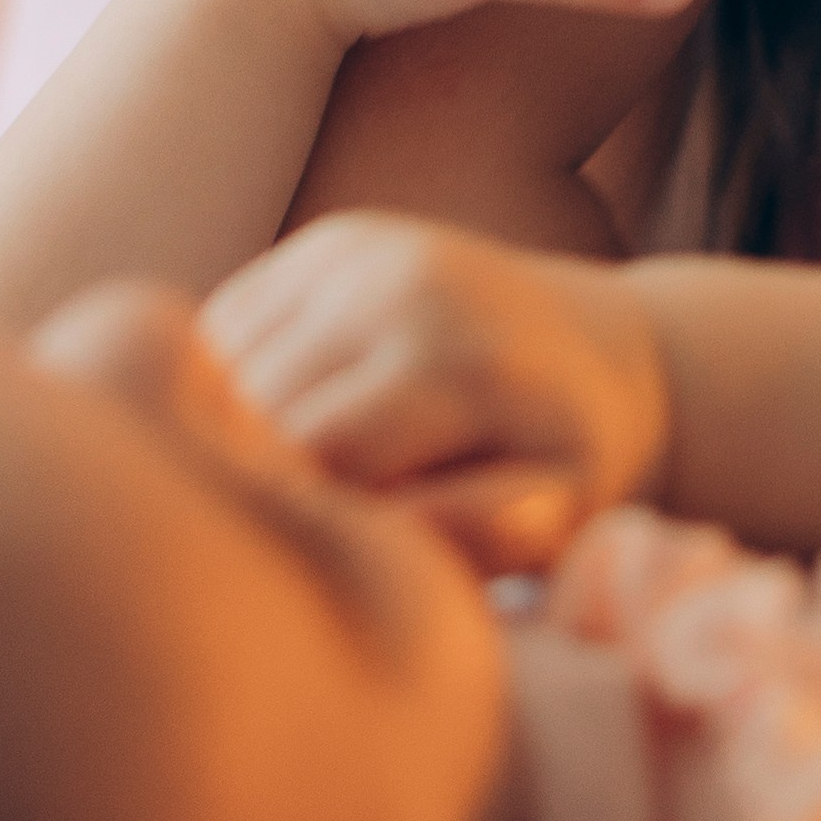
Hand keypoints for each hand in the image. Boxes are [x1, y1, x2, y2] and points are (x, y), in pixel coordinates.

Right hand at [202, 212, 666, 571]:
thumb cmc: (572, 461)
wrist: (599, 348)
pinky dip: (229, 389)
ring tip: (286, 496)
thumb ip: (463, 538)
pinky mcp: (325, 242)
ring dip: (230, 438)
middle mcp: (394, 283)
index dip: (293, 531)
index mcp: (451, 360)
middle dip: (253, 487)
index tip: (312, 579)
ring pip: (221, 365)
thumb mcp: (552, 516)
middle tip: (286, 545)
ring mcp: (353, 251)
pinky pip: (226, 329)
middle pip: (252, 411)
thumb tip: (369, 535)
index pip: (306, 461)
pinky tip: (280, 435)